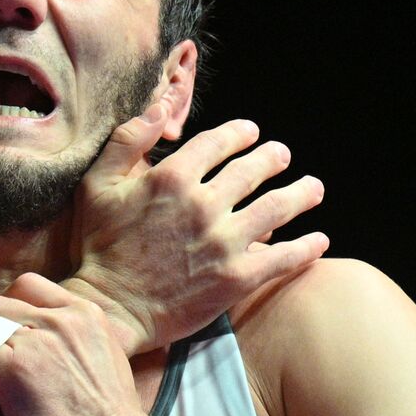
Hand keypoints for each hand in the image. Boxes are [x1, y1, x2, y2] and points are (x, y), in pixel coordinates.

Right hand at [66, 104, 327, 353]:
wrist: (111, 308)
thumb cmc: (100, 246)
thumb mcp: (96, 186)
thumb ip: (127, 141)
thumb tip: (160, 107)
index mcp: (171, 178)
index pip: (218, 142)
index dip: (238, 133)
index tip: (250, 132)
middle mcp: (203, 205)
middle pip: (254, 169)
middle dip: (273, 157)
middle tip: (282, 155)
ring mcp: (225, 242)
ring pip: (279, 206)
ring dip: (302, 193)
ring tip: (312, 188)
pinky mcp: (238, 277)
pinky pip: (285, 256)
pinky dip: (307, 246)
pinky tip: (318, 240)